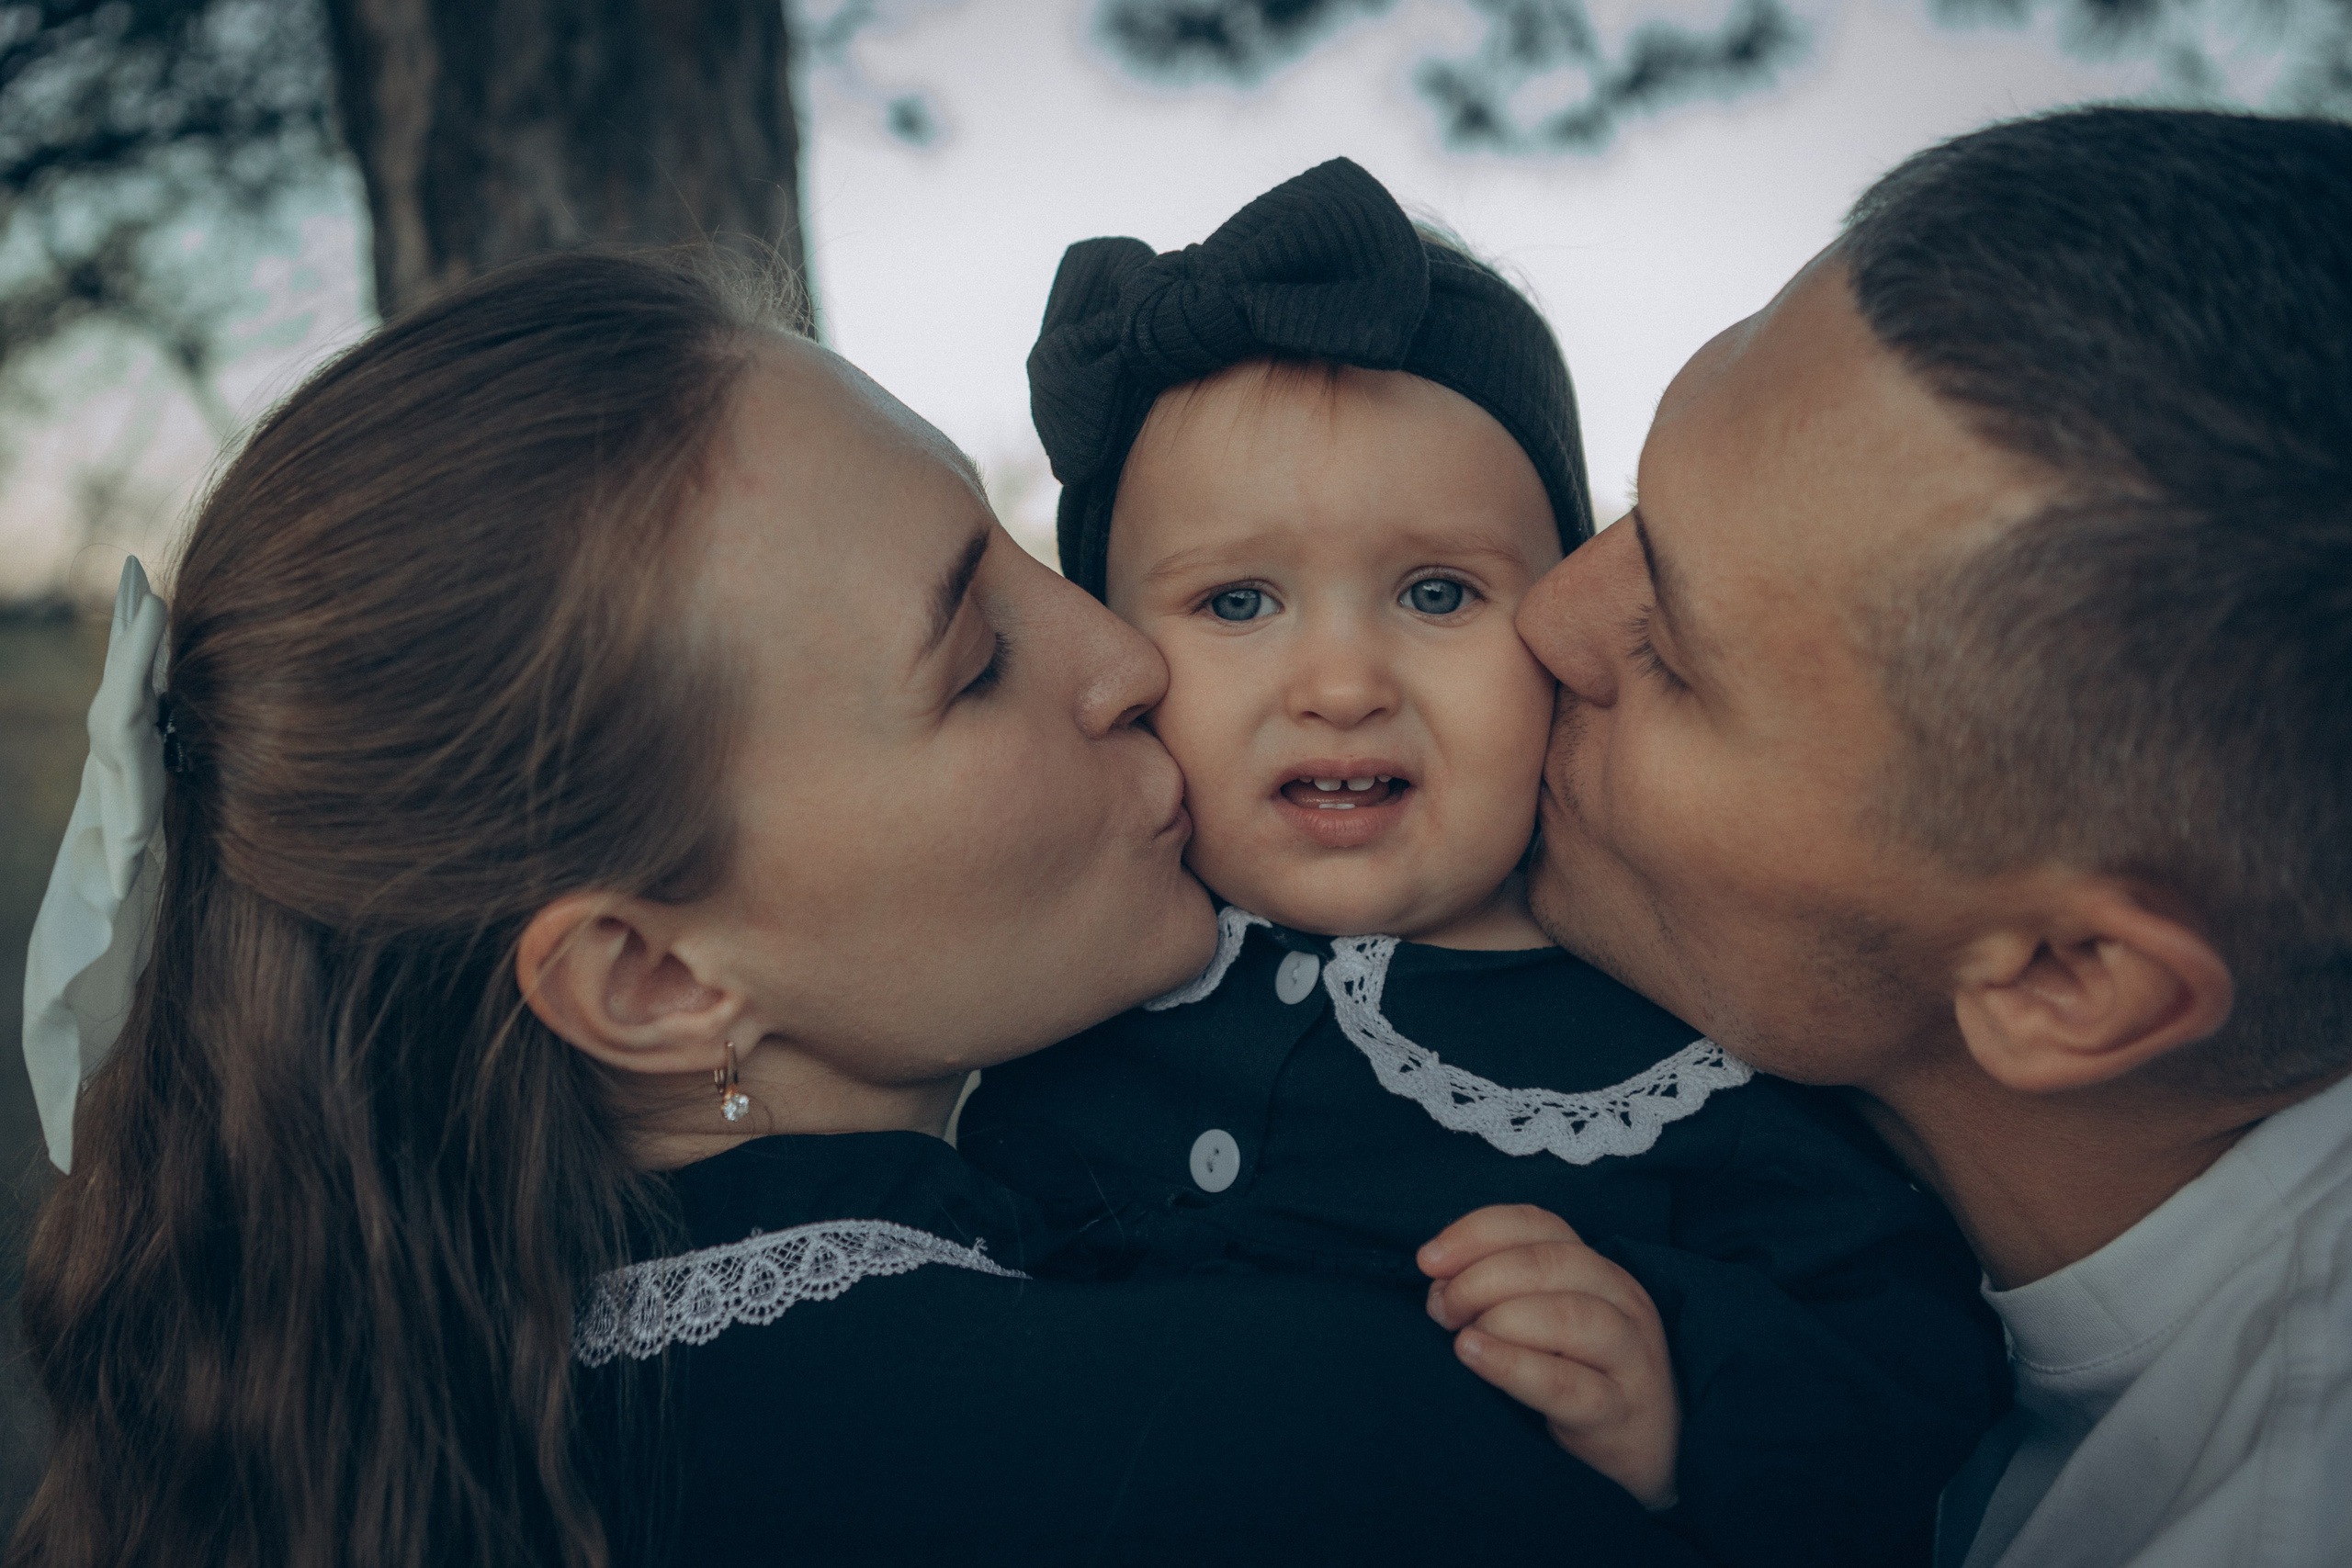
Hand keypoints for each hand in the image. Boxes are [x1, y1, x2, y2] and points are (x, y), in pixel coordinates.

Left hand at [1418, 1204, 1678, 1510]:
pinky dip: (1512, 1366)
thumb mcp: (1546, 1320)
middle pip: (1548, 1264)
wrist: (1647, 1448)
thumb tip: (1437, 1279)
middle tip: (1441, 1309)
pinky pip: (1565, 1384)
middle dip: (1478, 1279)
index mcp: (1598, 1267)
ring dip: (1498, 1319)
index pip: (1537, 1225)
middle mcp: (1621, 1300)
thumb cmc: (1580, 1373)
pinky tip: (1474, 1356)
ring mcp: (1629, 1355)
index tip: (1427, 1259)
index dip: (1476, 1232)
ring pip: (1565, 1317)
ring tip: (1460, 1337)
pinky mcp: (1620, 1410)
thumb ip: (1500, 1290)